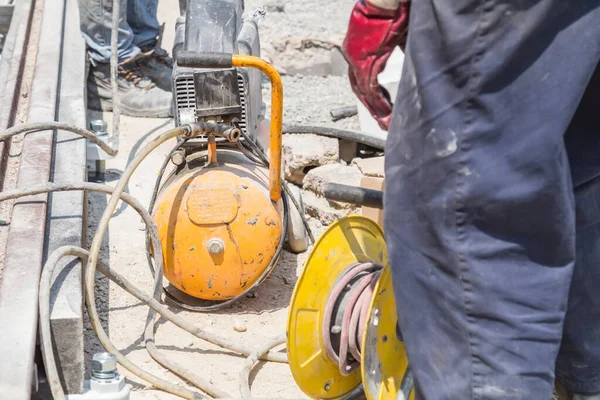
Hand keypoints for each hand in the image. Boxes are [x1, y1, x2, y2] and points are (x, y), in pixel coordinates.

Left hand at [342, 0, 409, 129]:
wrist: (386, 0)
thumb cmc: (396, 11)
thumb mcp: (401, 36)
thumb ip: (405, 50)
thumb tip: (416, 62)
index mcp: (362, 49)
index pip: (366, 78)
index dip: (374, 95)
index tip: (384, 108)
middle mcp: (354, 55)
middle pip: (361, 88)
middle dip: (374, 107)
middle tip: (384, 122)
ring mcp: (354, 59)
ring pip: (363, 91)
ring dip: (376, 109)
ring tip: (387, 122)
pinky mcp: (361, 62)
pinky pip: (368, 89)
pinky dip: (378, 103)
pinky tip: (386, 113)